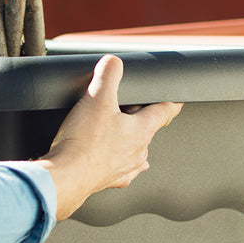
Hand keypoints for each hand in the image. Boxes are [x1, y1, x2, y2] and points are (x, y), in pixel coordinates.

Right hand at [33, 55, 181, 219]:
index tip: (177, 101)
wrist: (66, 176)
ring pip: (136, 153)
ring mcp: (124, 168)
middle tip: (134, 110)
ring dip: (131, 143)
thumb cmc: (84, 143)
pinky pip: (120, 171)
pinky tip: (112, 161)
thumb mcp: (96, 97)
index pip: (164, 113)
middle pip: (147, 132)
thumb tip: (114, 62)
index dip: (172, 103)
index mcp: (141, 130)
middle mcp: (137, 151)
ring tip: (122, 135)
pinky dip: (117, 164)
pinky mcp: (108, 180)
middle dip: (143, 120)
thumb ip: (108, 74)